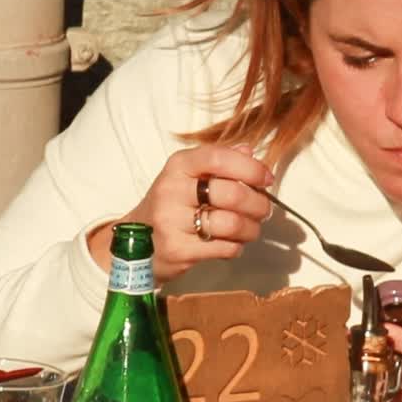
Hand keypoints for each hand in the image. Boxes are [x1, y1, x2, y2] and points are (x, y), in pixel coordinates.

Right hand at [87, 144, 274, 283]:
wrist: (134, 243)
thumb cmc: (170, 206)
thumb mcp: (187, 176)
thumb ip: (219, 161)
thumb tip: (250, 151)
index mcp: (178, 166)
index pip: (219, 158)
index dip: (250, 168)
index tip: (266, 179)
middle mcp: (171, 190)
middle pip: (231, 194)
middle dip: (258, 204)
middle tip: (264, 211)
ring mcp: (171, 222)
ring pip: (232, 224)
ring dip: (251, 229)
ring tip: (250, 230)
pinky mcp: (177, 250)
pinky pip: (224, 248)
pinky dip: (236, 247)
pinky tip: (232, 243)